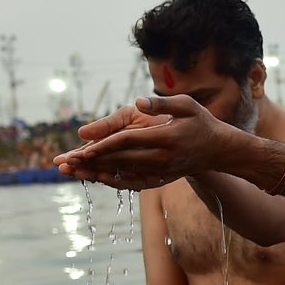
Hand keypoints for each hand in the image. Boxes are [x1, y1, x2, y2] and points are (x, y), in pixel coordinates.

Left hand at [53, 95, 230, 188]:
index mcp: (167, 138)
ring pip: (122, 172)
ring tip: (71, 172)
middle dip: (90, 161)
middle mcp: (162, 158)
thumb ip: (162, 103)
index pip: (128, 141)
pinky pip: (132, 182)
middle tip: (64, 162)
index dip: (103, 145)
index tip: (81, 148)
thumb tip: (138, 102)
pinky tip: (95, 177)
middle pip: (119, 160)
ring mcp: (161, 170)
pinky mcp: (160, 178)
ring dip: (95, 172)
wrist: (219, 150)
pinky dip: (112, 180)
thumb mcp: (187, 105)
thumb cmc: (201, 122)